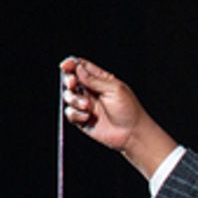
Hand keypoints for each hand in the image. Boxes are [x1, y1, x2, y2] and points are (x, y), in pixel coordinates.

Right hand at [59, 57, 175, 177]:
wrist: (132, 133)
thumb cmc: (129, 109)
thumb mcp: (114, 89)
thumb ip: (95, 79)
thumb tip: (78, 69)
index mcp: (99, 80)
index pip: (81, 67)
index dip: (71, 64)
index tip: (65, 66)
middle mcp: (90, 91)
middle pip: (70, 79)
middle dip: (68, 81)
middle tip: (73, 84)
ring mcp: (85, 105)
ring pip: (68, 96)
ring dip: (74, 99)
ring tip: (87, 106)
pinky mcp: (82, 119)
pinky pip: (70, 113)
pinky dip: (76, 114)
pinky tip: (87, 117)